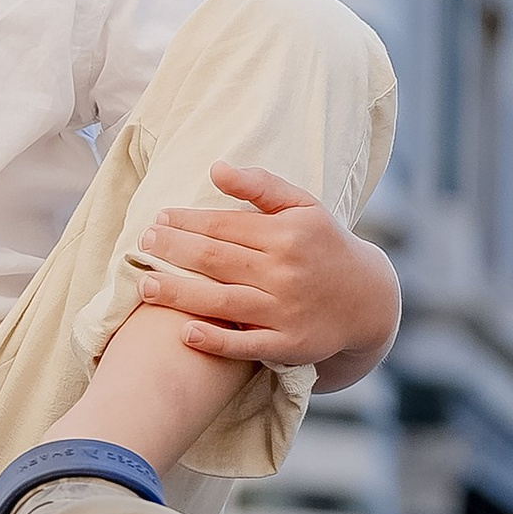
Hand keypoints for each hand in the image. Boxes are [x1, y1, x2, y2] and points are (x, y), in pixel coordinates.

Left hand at [133, 163, 400, 388]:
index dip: (186, 222)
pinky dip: (215, 340)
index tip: (157, 220)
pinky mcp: (288, 345)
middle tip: (143, 245)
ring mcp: (285, 311)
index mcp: (287, 234)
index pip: (224, 225)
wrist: (368, 300)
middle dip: (174, 251)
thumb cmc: (326, 247)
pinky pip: (245, 344)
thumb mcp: (305, 207)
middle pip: (216, 260)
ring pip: (222, 301)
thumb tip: (216, 168)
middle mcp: (285, 272)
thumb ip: (262, 186)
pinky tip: (185, 332)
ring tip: (145, 284)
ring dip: (179, 293)